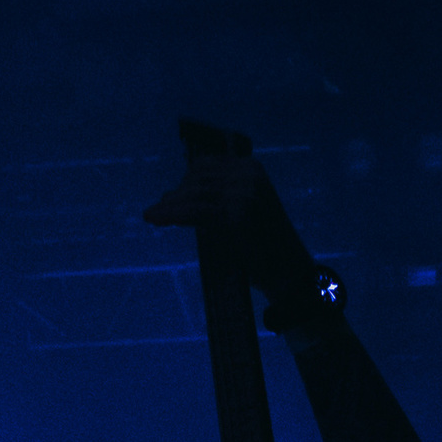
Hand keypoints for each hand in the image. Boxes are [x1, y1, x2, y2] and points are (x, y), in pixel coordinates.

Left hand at [143, 151, 313, 297]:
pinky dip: (173, 215)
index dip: (186, 181)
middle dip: (177, 194)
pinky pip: (196, 211)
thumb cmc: (266, 250)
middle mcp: (249, 175)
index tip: (171, 197)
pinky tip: (157, 219)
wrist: (289, 275)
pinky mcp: (236, 214)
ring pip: (194, 194)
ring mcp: (244, 193)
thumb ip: (218, 199)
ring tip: (152, 216)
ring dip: (170, 206)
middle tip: (159, 209)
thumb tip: (175, 195)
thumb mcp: (242, 213)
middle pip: (198, 177)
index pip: (207, 166)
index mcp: (252, 169)